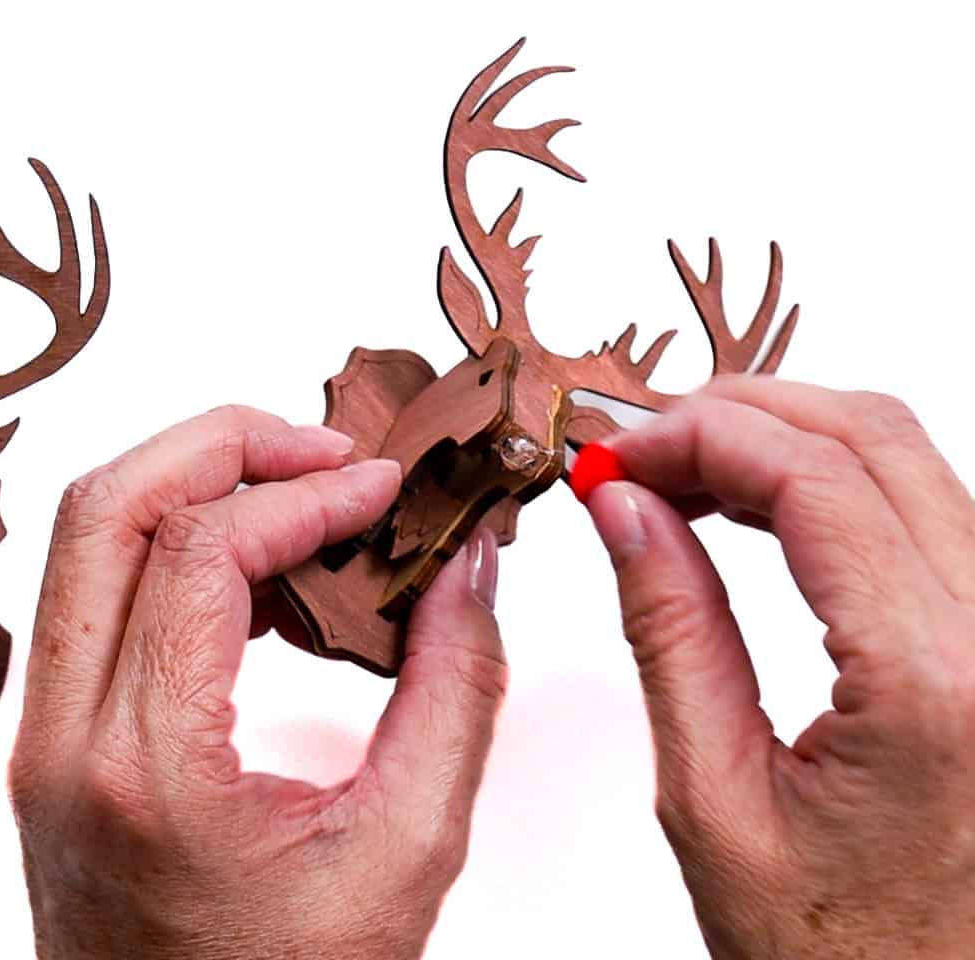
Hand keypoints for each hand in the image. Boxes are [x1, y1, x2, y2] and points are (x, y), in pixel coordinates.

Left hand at [12, 405, 506, 958]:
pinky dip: (167, 546)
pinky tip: (256, 571)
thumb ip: (454, 697)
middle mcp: (65, 740)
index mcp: (147, 768)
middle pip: (103, 508)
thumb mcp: (404, 855)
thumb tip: (467, 571)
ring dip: (188, 485)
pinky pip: (90, 594)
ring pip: (82, 540)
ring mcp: (43, 739)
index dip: (305, 494)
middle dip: (223, 444)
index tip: (384, 494)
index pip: (198, 551)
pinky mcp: (52, 742)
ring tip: (300, 498)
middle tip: (328, 450)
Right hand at [585, 377, 974, 957]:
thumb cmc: (833, 942)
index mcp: (931, 685)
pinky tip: (754, 503)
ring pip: (906, 456)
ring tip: (679, 474)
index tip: (612, 455)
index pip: (816, 482)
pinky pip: (923, 506)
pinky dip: (827, 479)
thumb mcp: (712, 795)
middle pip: (873, 437)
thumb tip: (622, 506)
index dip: (698, 437)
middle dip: (736, 413)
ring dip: (782, 437)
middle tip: (637, 450)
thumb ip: (670, 629)